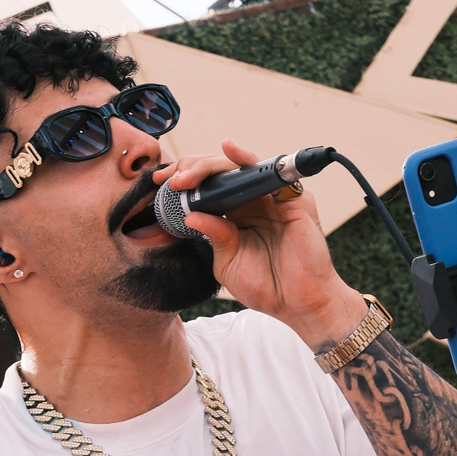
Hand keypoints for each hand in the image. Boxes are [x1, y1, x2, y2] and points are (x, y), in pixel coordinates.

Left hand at [166, 139, 366, 350]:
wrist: (297, 304)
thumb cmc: (265, 287)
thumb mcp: (227, 262)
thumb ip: (214, 236)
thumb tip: (191, 214)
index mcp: (236, 217)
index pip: (208, 189)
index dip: (185, 182)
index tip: (159, 184)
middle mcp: (254, 203)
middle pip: (220, 173)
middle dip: (191, 170)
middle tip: (170, 179)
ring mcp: (274, 199)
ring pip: (239, 167)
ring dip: (210, 166)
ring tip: (187, 174)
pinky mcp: (293, 199)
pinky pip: (268, 170)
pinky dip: (246, 158)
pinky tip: (228, 151)